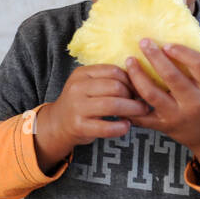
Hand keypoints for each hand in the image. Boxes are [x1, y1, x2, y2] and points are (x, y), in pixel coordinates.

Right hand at [34, 65, 149, 170]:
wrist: (57, 123)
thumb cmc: (80, 103)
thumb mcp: (88, 84)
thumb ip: (107, 79)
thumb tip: (139, 79)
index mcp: (82, 73)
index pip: (113, 71)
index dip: (131, 80)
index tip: (138, 89)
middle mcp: (77, 88)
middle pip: (115, 87)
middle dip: (133, 95)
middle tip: (141, 102)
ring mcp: (77, 107)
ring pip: (113, 105)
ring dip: (132, 110)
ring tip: (140, 112)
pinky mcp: (79, 126)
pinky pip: (106, 127)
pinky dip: (120, 127)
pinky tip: (126, 126)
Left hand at [124, 40, 199, 171]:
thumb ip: (199, 72)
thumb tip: (173, 46)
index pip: (199, 66)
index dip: (183, 52)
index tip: (167, 44)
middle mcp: (194, 103)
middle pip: (172, 77)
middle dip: (155, 57)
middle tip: (144, 43)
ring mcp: (177, 116)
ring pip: (152, 94)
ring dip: (137, 76)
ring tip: (130, 62)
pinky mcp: (164, 126)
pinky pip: (142, 115)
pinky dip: (130, 103)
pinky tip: (122, 89)